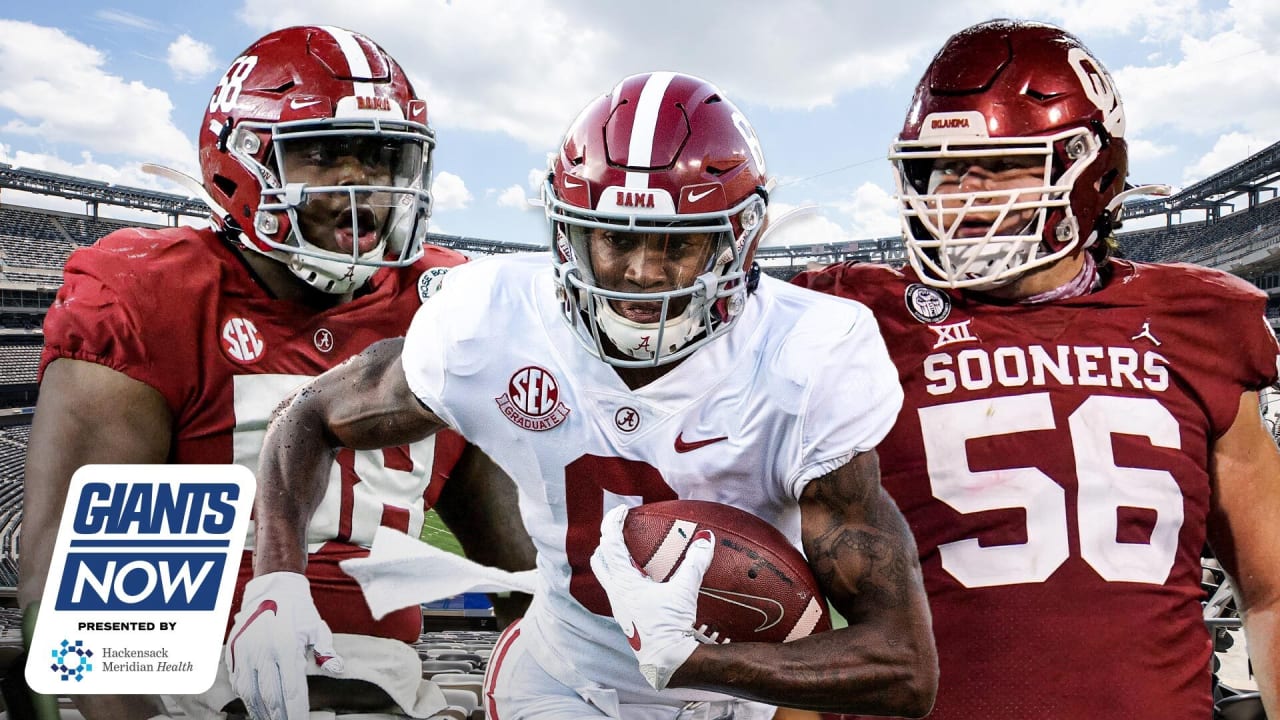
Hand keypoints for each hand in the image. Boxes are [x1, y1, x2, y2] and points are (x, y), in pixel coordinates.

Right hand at [225, 572, 343, 719]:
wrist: (271, 587)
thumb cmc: (298, 610)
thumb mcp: (316, 628)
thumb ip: (325, 651)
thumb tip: (337, 669)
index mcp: (286, 646)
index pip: (292, 689)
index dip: (296, 711)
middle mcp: (262, 651)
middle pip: (270, 696)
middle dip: (279, 716)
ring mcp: (244, 652)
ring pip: (250, 693)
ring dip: (260, 711)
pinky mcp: (233, 651)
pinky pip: (237, 681)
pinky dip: (246, 697)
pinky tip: (255, 706)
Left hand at [589, 504, 713, 690]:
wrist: (667, 661)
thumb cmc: (670, 626)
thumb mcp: (684, 591)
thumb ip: (695, 563)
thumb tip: (706, 539)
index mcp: (623, 582)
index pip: (610, 544)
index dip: (613, 522)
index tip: (622, 509)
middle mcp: (615, 593)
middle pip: (599, 559)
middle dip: (607, 542)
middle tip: (622, 530)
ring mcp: (619, 607)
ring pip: (607, 576)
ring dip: (613, 561)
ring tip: (631, 552)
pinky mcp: (627, 617)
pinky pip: (619, 590)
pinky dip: (625, 578)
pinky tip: (644, 580)